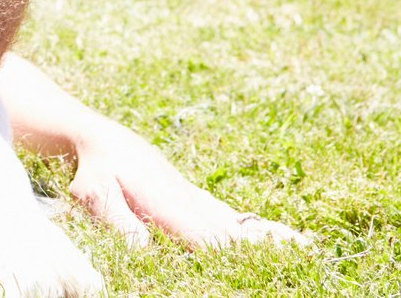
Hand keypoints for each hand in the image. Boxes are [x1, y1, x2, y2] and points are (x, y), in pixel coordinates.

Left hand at [67, 123, 314, 249]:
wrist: (98, 137)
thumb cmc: (93, 170)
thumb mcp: (93, 194)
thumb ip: (118, 221)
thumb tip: (144, 247)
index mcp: (165, 201)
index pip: (203, 233)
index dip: (228, 250)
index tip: (256, 263)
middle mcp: (186, 198)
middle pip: (230, 227)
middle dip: (263, 243)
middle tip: (306, 254)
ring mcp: (192, 195)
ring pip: (235, 218)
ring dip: (268, 233)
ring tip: (307, 247)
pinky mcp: (193, 195)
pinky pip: (228, 213)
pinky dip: (254, 224)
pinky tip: (278, 235)